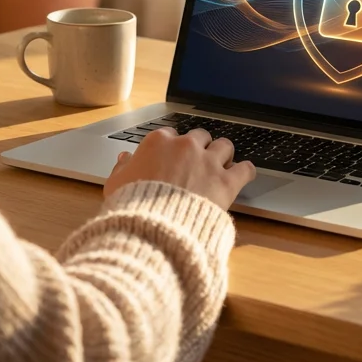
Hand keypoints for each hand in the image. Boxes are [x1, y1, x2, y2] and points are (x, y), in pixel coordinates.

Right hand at [104, 127, 256, 209]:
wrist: (154, 226)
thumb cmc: (132, 206)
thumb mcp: (116, 184)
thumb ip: (122, 168)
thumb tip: (124, 158)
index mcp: (159, 143)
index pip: (169, 134)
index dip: (171, 146)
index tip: (172, 157)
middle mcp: (186, 146)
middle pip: (200, 136)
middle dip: (200, 147)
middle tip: (197, 162)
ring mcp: (208, 162)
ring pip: (225, 145)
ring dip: (224, 154)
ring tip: (222, 164)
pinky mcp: (226, 182)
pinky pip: (245, 169)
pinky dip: (245, 171)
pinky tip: (244, 174)